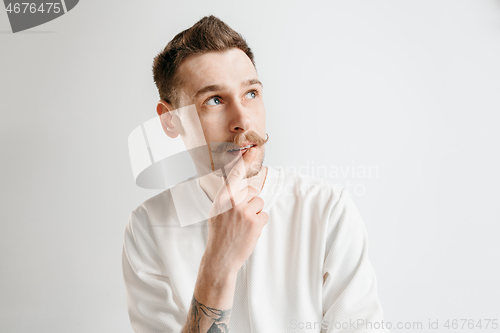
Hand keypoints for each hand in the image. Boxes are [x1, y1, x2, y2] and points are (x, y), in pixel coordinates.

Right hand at [204, 152, 268, 275]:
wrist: (220, 257)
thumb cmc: (219, 234)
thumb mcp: (216, 211)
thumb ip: (227, 198)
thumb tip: (239, 187)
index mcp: (221, 198)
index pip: (234, 175)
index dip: (244, 161)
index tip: (251, 150)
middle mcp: (232, 201)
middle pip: (252, 190)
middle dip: (249, 202)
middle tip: (239, 217)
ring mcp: (244, 211)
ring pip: (259, 202)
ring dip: (255, 213)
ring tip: (243, 225)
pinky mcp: (255, 221)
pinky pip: (264, 214)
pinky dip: (259, 223)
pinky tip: (249, 231)